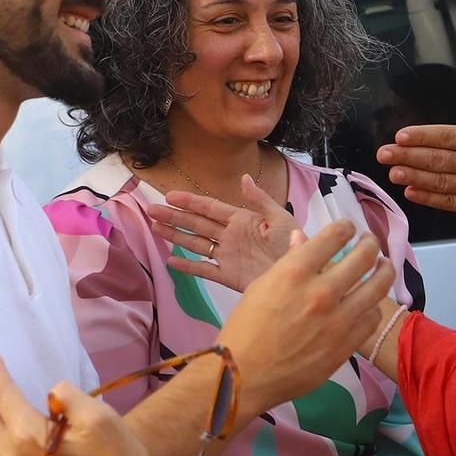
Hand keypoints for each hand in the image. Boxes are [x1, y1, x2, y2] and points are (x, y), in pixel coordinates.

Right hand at [148, 174, 302, 293]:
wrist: (304, 277)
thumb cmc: (296, 245)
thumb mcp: (281, 219)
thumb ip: (260, 200)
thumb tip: (244, 178)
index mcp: (242, 220)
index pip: (210, 208)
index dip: (190, 202)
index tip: (170, 195)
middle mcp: (231, 236)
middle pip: (197, 224)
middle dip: (174, 217)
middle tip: (151, 210)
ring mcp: (228, 256)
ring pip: (196, 244)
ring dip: (176, 236)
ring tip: (155, 228)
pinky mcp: (229, 276)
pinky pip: (205, 270)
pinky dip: (188, 267)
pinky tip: (171, 262)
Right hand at [218, 222, 394, 409]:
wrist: (243, 375)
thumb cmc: (246, 328)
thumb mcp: (262, 286)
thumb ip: (289, 261)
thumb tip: (303, 237)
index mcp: (296, 271)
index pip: (336, 235)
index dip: (346, 227)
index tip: (348, 229)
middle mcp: (322, 291)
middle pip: (365, 255)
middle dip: (370, 243)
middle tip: (369, 243)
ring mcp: (338, 319)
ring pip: (379, 286)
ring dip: (384, 271)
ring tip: (383, 267)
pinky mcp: (347, 344)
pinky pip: (372, 317)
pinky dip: (373, 306)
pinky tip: (368, 303)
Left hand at [376, 74, 455, 226]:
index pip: (448, 136)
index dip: (422, 135)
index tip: (402, 134)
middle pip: (437, 158)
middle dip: (407, 155)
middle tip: (384, 152)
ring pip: (439, 180)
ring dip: (413, 175)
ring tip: (393, 170)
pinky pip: (449, 201)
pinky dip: (429, 197)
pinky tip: (413, 191)